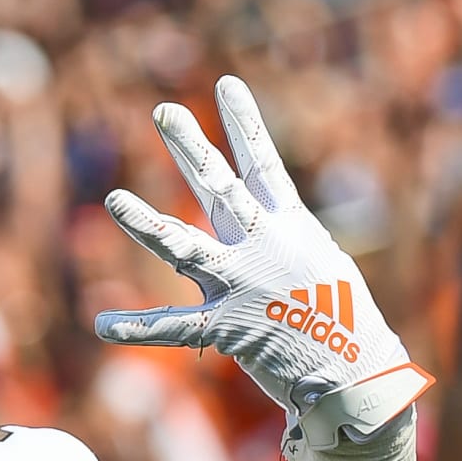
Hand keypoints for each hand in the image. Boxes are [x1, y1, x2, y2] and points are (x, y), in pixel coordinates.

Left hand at [94, 76, 431, 448]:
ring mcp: (242, 286)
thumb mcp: (315, 264)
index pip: (263, 166)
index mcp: (289, 229)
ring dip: (146, 223)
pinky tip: (103, 324)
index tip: (225, 85)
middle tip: (163, 111)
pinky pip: (173, 328)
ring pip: (184, 247)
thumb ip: (273, 239)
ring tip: (113, 199)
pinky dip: (137, 327)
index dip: (245, 125)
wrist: (358, 375)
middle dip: (191, 148)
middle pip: (219, 189)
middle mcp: (263, 248)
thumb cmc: (337, 319)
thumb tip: (244, 220)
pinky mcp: (228, 328)